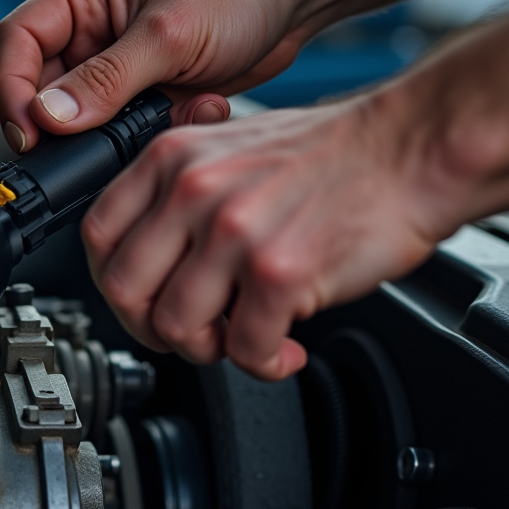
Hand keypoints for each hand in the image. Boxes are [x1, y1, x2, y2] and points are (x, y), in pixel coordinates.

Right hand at [0, 0, 308, 153]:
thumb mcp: (167, 35)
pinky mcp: (139, 97)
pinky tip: (187, 112)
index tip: (29, 130)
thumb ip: (106, 80)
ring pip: (80, 119)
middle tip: (86, 146)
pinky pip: (121, 132)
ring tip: (157, 118)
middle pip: (38, 89)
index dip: (12, 89)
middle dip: (64, 123)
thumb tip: (50, 117)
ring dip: (115, 132)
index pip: (16, 43)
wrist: (291, 0)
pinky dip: (149, 135)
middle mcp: (87, 34)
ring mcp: (112, 69)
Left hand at [81, 95, 442, 380]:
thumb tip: (146, 259)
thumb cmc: (330, 153)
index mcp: (170, 160)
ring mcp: (232, 232)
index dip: (112, 283)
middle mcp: (192, 191)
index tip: (140, 302)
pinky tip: (284, 348)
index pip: (97, 237)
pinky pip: (244, 348)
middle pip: (125, 290)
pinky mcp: (278, 272)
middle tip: (190, 333)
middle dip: (153, 328)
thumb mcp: (227, 146)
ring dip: (210, 349)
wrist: (410, 148)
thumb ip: (177, 195)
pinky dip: (264, 362)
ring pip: (177, 327)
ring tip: (244, 338)